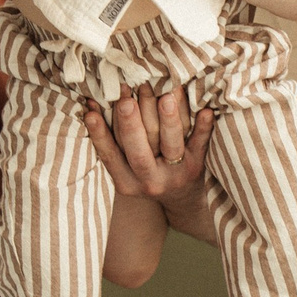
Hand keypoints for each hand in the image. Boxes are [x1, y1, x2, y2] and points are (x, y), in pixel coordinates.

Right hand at [84, 88, 215, 218]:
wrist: (183, 199)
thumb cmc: (147, 175)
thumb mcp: (126, 170)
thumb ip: (113, 142)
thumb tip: (91, 104)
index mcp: (127, 181)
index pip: (111, 156)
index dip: (100, 134)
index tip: (91, 111)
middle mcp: (150, 181)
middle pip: (139, 151)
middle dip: (131, 123)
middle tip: (125, 99)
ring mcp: (176, 174)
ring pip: (170, 145)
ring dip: (168, 120)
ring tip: (165, 97)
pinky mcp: (198, 165)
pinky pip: (201, 145)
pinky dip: (204, 128)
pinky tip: (205, 111)